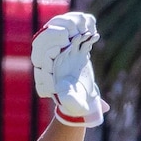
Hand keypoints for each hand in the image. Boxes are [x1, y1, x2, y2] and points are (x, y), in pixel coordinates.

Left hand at [31, 12, 107, 126]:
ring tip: (87, 34)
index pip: (46, 57)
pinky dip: (88, 39)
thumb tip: (65, 95)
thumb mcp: (72, 103)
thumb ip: (68, 98)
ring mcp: (69, 57)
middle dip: (65, 39)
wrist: (84, 101)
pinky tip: (95, 37)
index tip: (62, 47)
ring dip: (78, 37)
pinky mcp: (80, 55)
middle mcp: (58, 62)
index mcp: (51, 72)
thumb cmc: (75, 105)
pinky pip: (83, 44)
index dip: (52, 51)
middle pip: (57, 45)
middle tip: (75, 37)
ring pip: (71, 42)